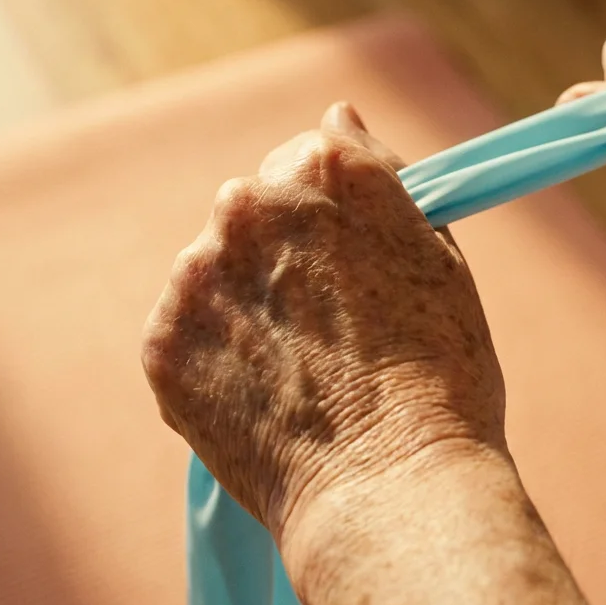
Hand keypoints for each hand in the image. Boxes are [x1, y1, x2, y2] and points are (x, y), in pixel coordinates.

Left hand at [140, 102, 505, 535]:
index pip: (310, 155)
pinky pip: (186, 329)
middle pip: (254, 206)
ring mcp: (197, 272)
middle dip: (282, 251)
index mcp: (326, 167)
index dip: (334, 213)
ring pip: (213, 267)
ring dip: (243, 300)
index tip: (355, 262)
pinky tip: (264, 393)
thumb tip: (336, 115)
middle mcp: (249, 202)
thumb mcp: (439, 255)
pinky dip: (216, 354)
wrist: (391, 489)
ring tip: (299, 370)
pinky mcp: (163, 341)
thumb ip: (379, 176)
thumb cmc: (442, 377)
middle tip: (330, 324)